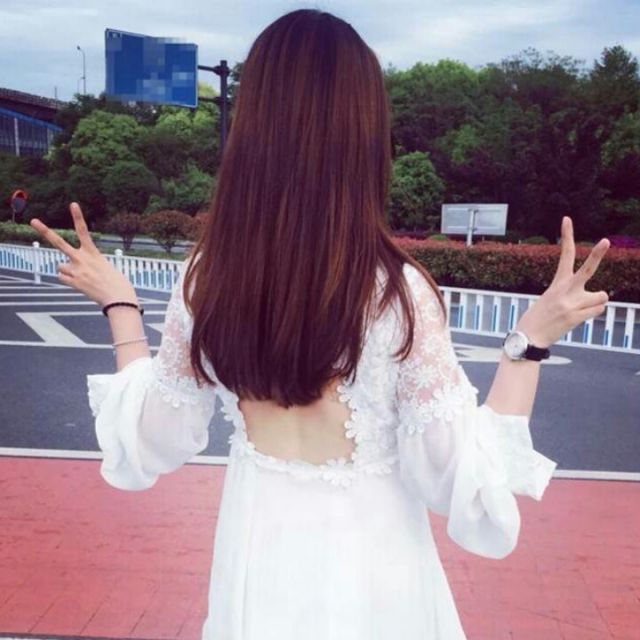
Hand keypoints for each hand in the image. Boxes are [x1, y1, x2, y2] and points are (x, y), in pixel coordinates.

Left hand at [30, 202, 137, 307]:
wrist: (118, 298)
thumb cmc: (117, 283)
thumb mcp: (106, 267)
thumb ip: (88, 264)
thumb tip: (72, 270)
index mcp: (93, 253)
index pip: (83, 231)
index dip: (78, 216)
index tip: (73, 204)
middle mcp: (81, 259)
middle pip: (59, 243)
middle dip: (45, 231)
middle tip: (33, 221)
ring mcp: (75, 271)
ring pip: (60, 266)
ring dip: (67, 270)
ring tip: (81, 277)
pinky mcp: (72, 282)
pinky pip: (62, 278)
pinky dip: (68, 280)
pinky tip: (80, 284)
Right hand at [517, 216, 610, 347]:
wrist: (528, 338)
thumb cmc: (540, 319)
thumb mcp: (552, 300)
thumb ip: (576, 294)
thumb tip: (602, 298)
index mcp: (557, 282)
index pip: (565, 255)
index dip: (567, 235)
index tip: (567, 218)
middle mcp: (565, 290)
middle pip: (587, 269)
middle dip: (598, 254)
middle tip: (606, 241)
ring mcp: (570, 304)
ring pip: (601, 297)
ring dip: (595, 303)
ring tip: (578, 310)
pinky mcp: (575, 317)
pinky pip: (598, 310)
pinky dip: (592, 313)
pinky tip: (577, 319)